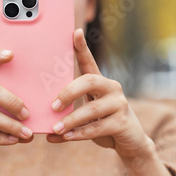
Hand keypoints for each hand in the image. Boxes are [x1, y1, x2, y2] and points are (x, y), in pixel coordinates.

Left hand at [46, 28, 150, 160]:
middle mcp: (112, 88)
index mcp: (100, 83)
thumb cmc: (103, 126)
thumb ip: (68, 118)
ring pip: (91, 109)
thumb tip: (44, 129)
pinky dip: (79, 133)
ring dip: (70, 120)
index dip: (82, 47)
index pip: (89, 61)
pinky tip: (66, 137)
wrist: (130, 142)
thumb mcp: (85, 118)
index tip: (75, 32)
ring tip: (55, 128)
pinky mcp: (123, 122)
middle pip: (89, 81)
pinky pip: (97, 127)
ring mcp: (119, 104)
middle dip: (68, 92)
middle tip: (53, 106)